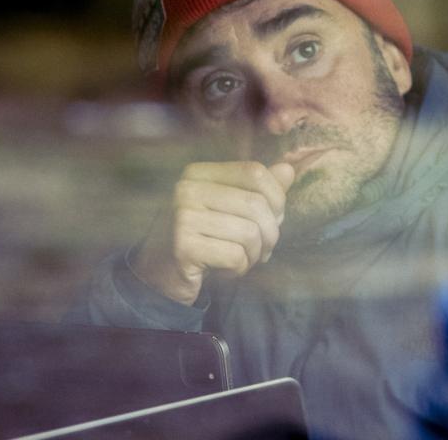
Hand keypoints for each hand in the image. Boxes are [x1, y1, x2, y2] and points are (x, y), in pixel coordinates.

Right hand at [130, 161, 294, 305]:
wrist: (160, 277)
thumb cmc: (202, 241)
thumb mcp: (230, 211)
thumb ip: (258, 190)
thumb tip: (288, 170)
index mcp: (198, 173)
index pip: (255, 172)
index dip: (277, 199)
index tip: (273, 221)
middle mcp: (186, 189)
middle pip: (257, 205)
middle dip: (269, 234)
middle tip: (261, 250)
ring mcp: (182, 217)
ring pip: (250, 233)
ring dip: (254, 255)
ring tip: (240, 260)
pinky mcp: (183, 246)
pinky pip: (235, 256)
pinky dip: (239, 269)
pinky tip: (224, 271)